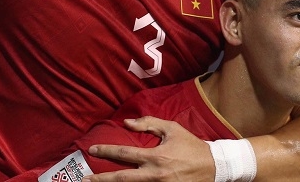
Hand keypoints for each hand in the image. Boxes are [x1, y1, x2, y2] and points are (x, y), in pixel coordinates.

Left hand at [83, 116, 215, 181]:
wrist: (214, 167)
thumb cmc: (192, 146)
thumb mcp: (172, 129)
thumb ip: (149, 123)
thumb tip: (127, 123)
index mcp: (155, 156)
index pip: (124, 154)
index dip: (106, 151)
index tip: (92, 149)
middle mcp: (154, 174)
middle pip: (121, 179)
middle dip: (101, 179)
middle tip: (85, 179)